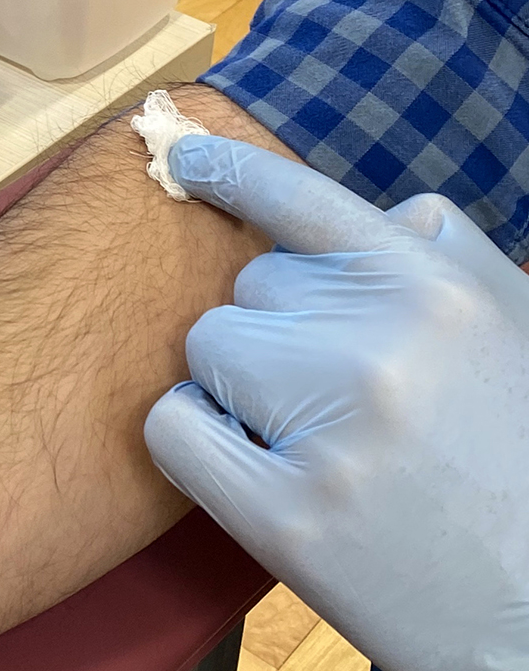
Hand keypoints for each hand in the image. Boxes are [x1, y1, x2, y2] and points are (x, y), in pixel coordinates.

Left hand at [144, 135, 528, 670]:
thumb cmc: (525, 465)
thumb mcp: (519, 334)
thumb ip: (450, 264)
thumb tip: (381, 216)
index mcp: (440, 290)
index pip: (308, 201)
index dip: (234, 170)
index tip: (179, 153)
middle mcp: (378, 343)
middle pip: (246, 291)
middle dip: (275, 335)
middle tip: (340, 401)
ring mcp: (327, 430)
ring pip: (207, 352)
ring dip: (238, 389)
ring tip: (311, 441)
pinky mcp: (285, 516)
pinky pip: (177, 430)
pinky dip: (200, 442)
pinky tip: (256, 471)